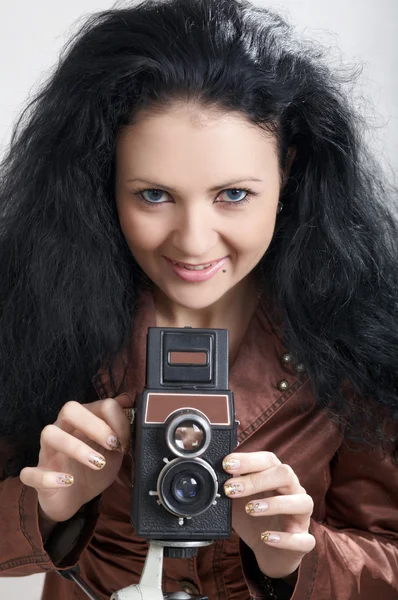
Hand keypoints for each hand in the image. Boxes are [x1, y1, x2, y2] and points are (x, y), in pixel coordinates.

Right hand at [20, 393, 132, 523]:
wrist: (74, 498)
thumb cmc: (94, 470)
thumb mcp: (113, 451)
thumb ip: (121, 430)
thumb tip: (129, 402)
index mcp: (83, 422)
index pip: (98, 404)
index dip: (116, 419)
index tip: (125, 441)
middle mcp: (63, 430)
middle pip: (69, 409)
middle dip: (94, 424)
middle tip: (112, 445)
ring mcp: (47, 452)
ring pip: (49, 434)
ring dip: (75, 447)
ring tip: (98, 463)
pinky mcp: (36, 476)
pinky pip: (30, 472)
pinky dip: (48, 476)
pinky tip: (67, 481)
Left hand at [222, 451, 314, 578]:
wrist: (267, 552)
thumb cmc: (253, 519)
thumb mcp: (237, 500)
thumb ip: (229, 486)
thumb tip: (213, 471)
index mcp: (277, 477)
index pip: (268, 460)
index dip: (248, 460)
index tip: (227, 464)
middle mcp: (293, 491)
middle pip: (285, 474)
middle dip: (257, 479)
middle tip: (231, 488)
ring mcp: (302, 516)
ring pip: (302, 502)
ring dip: (275, 504)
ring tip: (250, 509)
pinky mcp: (304, 541)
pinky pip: (304, 539)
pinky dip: (285, 539)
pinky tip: (266, 537)